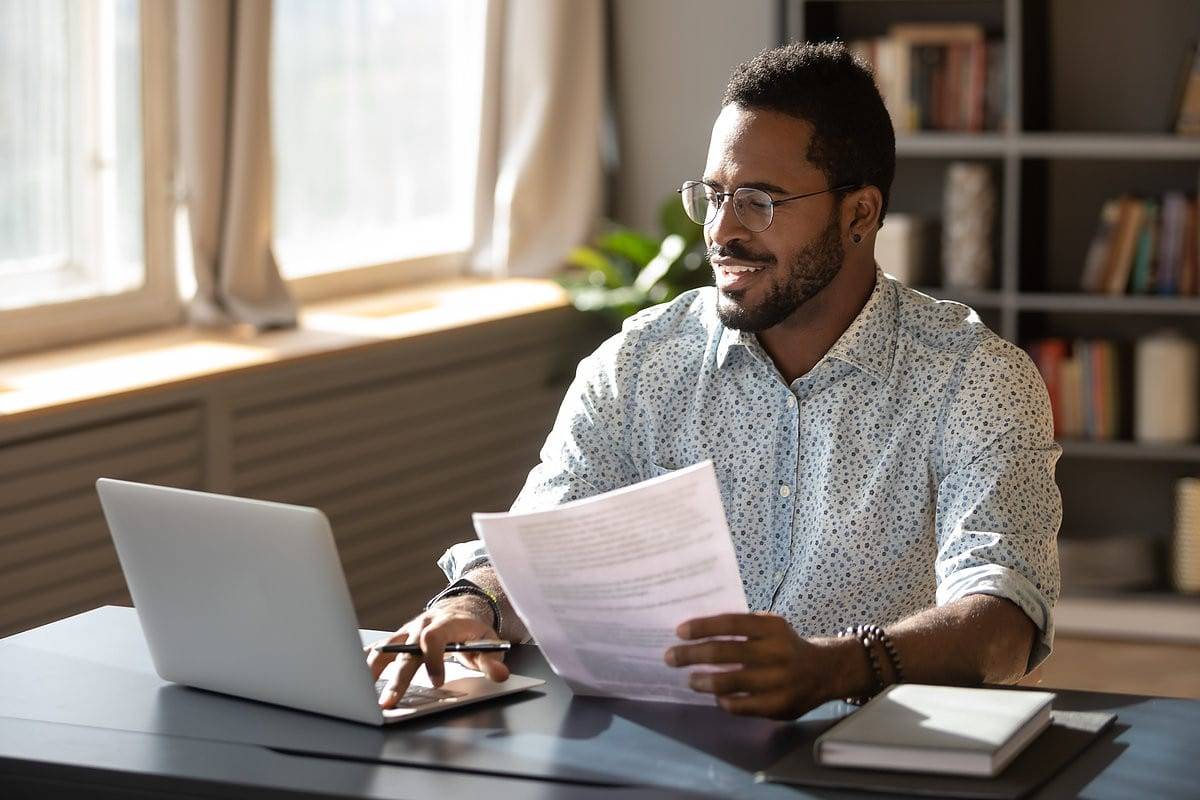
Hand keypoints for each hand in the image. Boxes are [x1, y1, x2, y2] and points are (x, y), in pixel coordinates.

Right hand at [366, 597, 509, 708]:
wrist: (460, 610)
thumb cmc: (473, 631)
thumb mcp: (488, 644)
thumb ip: (492, 661)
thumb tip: (500, 676)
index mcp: (445, 624)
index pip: (433, 638)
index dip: (433, 659)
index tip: (438, 682)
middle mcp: (422, 625)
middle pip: (406, 651)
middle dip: (398, 677)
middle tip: (390, 701)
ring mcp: (407, 632)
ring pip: (387, 649)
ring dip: (374, 671)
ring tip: (362, 692)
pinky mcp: (398, 639)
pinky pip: (380, 649)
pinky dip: (367, 662)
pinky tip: (355, 677)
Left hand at [664, 612, 834, 719]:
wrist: (824, 671)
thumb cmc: (785, 645)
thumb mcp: (770, 627)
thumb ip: (741, 628)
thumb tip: (696, 634)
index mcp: (772, 627)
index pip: (730, 623)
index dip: (702, 627)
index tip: (679, 632)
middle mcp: (776, 652)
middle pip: (723, 653)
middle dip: (691, 655)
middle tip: (670, 657)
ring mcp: (778, 681)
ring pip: (729, 682)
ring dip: (702, 681)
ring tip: (690, 680)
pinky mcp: (778, 706)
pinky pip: (740, 706)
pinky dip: (723, 700)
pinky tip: (716, 695)